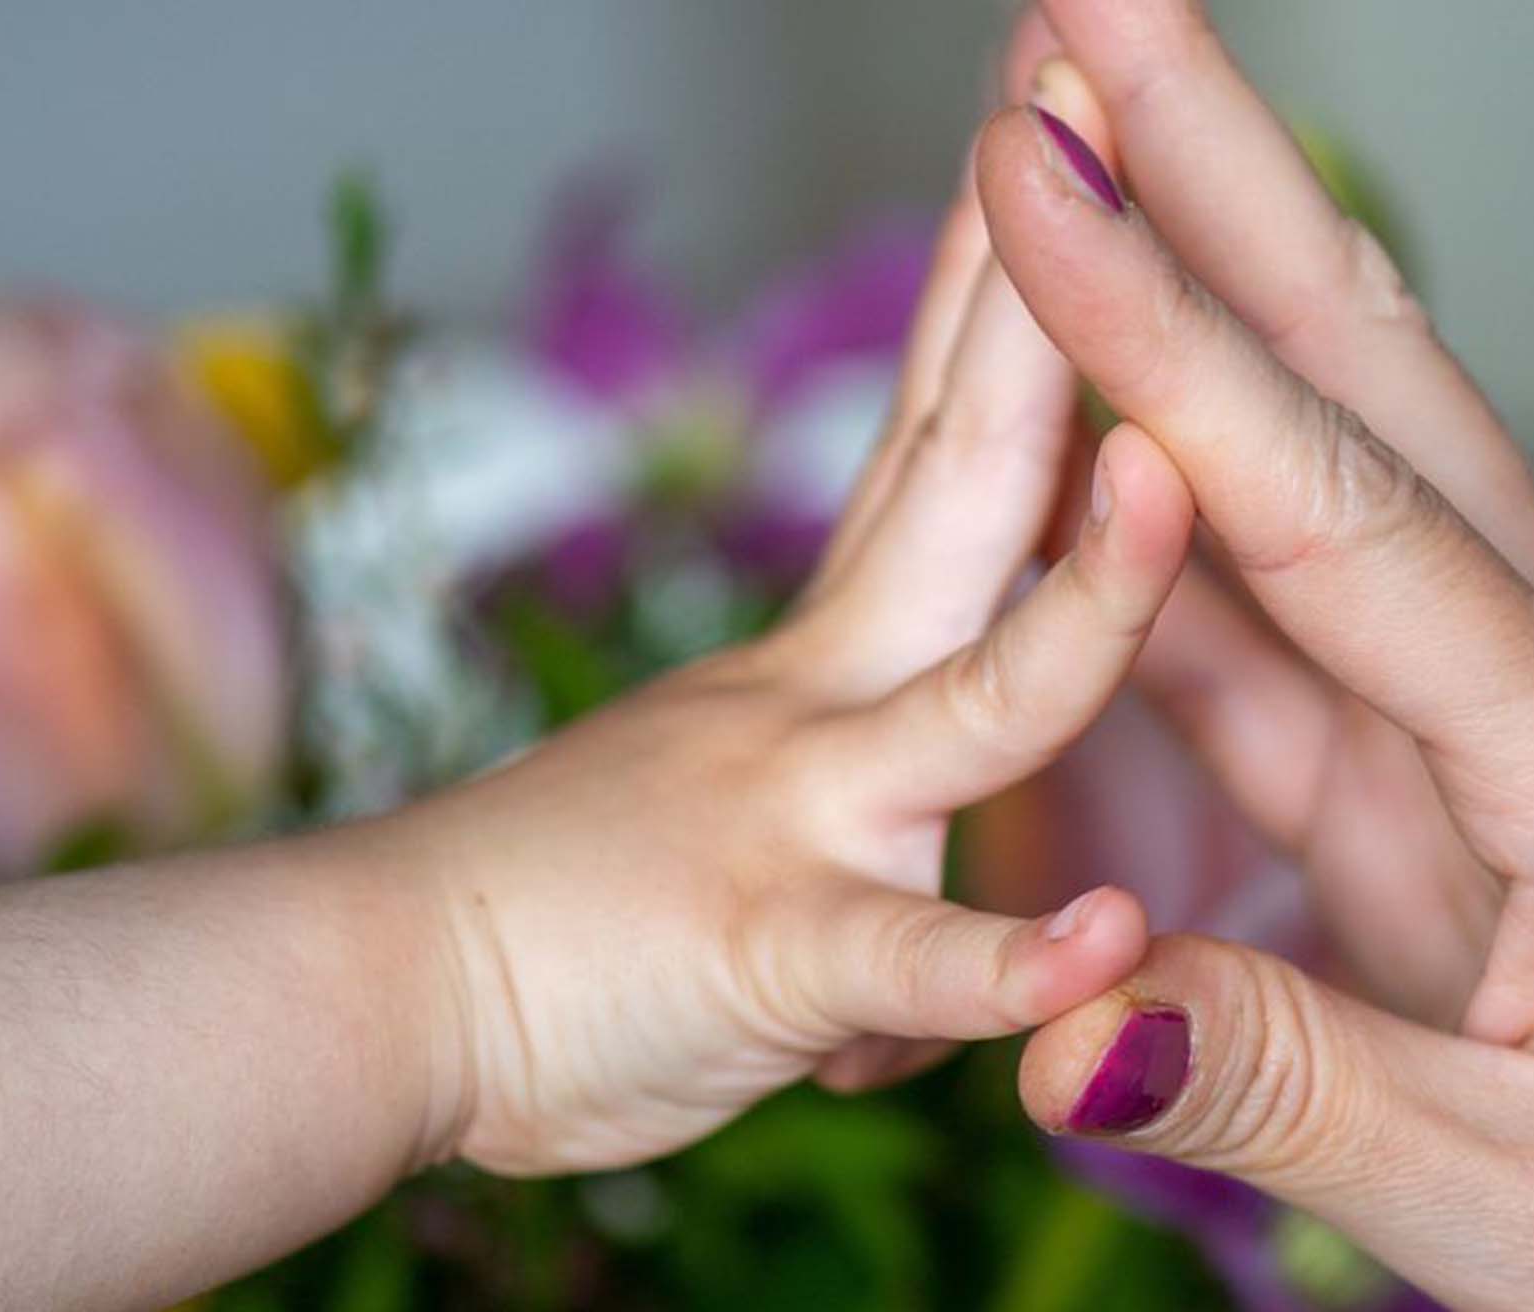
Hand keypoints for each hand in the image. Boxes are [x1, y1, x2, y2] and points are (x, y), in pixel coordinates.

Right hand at [383, 63, 1194, 1176]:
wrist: (358, 999)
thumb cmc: (553, 923)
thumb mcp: (716, 814)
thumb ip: (848, 816)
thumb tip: (914, 889)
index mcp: (837, 652)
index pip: (942, 431)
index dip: (1006, 277)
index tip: (1059, 123)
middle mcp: (832, 694)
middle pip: (969, 470)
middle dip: (1043, 287)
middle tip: (1092, 81)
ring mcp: (808, 817)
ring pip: (987, 701)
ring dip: (1094, 594)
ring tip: (1175, 471)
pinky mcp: (771, 960)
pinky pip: (903, 959)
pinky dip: (1004, 959)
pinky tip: (1104, 934)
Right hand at [979, 0, 1533, 1311]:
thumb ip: (1292, 1098)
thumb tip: (1050, 1032)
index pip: (1335, 515)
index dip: (1164, 345)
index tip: (1033, 176)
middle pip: (1362, 400)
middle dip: (1217, 186)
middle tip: (1091, 1)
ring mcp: (1515, 748)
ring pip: (1328, 490)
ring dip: (1203, 311)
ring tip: (1083, 158)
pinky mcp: (1475, 818)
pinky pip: (1304, 650)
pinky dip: (1190, 533)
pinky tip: (1117, 447)